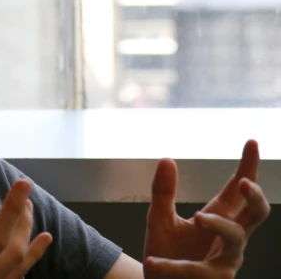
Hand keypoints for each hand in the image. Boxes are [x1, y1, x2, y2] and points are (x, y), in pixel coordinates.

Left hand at [143, 139, 270, 277]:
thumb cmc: (166, 252)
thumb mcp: (159, 219)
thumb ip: (163, 192)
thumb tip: (167, 158)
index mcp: (217, 218)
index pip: (236, 192)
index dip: (248, 167)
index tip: (252, 141)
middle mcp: (228, 240)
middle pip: (256, 214)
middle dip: (255, 197)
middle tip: (243, 182)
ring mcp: (224, 262)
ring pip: (235, 239)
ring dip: (218, 225)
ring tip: (197, 216)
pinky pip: (194, 271)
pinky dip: (170, 267)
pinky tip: (151, 263)